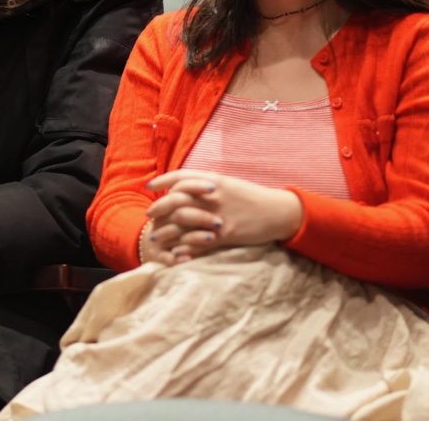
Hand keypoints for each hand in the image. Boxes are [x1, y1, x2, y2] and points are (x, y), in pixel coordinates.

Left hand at [145, 170, 303, 261]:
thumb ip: (208, 185)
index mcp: (214, 180)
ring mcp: (218, 214)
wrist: (279, 211)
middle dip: (159, 207)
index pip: (181, 176)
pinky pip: (199, 240)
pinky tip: (175, 251)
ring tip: (156, 238)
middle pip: (177, 197)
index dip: (163, 180)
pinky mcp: (226, 233)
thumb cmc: (253, 198)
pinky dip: (185, 246)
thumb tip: (186, 186)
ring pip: (183, 220)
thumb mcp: (229, 184)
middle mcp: (213, 194)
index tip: (150, 185)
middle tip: (149, 215)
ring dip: (166, 231)